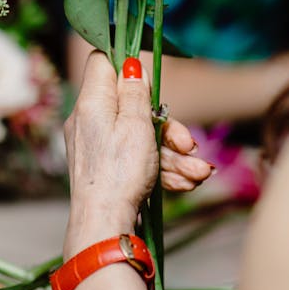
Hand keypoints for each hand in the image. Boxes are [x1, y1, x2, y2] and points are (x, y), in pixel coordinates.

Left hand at [63, 52, 210, 257]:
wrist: (104, 228)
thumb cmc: (120, 174)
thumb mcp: (135, 124)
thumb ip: (134, 91)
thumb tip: (129, 64)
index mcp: (92, 101)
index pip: (101, 62)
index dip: (126, 64)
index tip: (148, 80)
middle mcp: (90, 119)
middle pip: (131, 104)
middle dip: (165, 124)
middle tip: (187, 143)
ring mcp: (96, 144)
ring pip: (139, 134)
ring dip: (171, 152)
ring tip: (198, 173)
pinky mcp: (104, 166)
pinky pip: (134, 155)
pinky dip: (159, 166)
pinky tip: (185, 182)